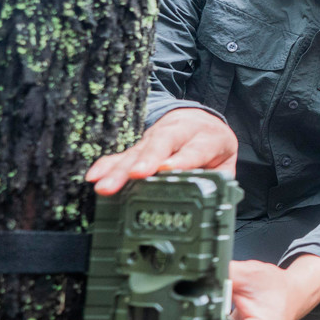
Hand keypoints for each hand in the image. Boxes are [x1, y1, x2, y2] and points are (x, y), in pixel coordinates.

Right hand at [87, 107, 237, 194]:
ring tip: (105, 186)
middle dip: (146, 160)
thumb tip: (210, 198)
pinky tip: (94, 176)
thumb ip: (218, 178)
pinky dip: (108, 165)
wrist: (201, 121)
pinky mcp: (140, 144)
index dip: (181, 159)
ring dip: (120, 169)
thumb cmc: (213, 147)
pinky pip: (122, 153)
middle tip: (134, 174)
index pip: (194, 148)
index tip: (166, 168)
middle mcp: (179, 133)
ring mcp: (157, 137)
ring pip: (138, 150)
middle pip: (161, 144)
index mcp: (207, 137)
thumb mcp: (225, 161)